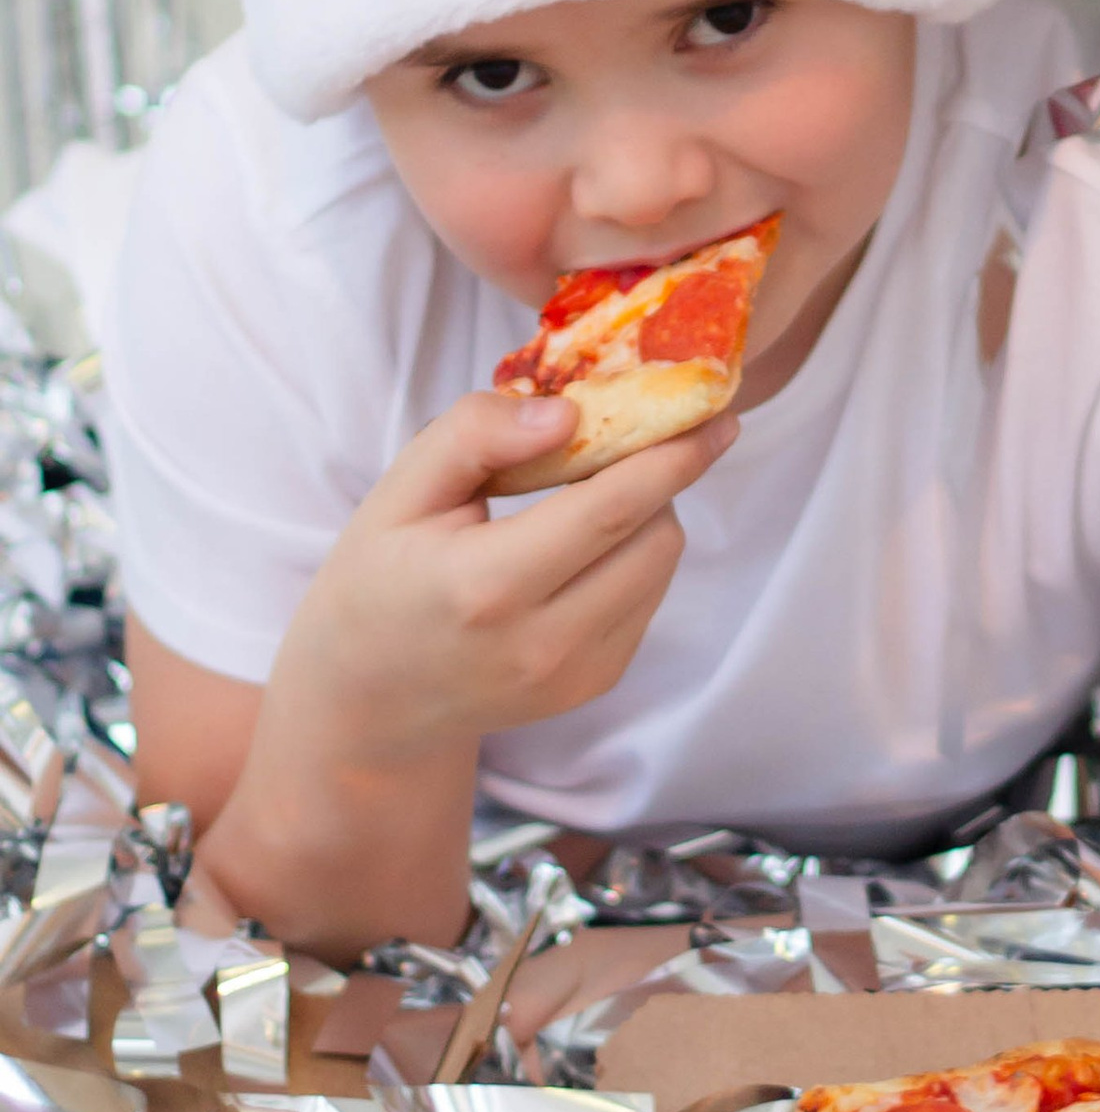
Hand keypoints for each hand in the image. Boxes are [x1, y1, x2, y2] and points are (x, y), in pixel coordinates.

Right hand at [263, 388, 733, 768]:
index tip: (717, 415)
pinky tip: (578, 549)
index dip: (673, 457)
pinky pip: (648, 598)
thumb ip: (474, 436)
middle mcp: (542, 644)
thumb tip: (567, 414)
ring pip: (661, 566)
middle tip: (622, 440)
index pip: (611, 511)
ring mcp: (575, 676)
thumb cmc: (380, 579)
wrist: (371, 698)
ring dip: (647, 516)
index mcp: (486, 587)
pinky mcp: (594, 685)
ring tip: (582, 498)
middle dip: (655, 477)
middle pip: (655, 536)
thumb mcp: (401, 493)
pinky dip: (632, 557)